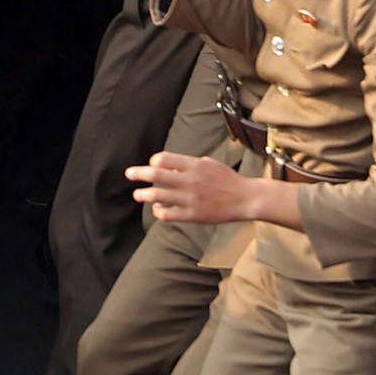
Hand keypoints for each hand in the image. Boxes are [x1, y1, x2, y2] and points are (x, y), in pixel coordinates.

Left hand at [125, 150, 256, 224]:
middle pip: (156, 174)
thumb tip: (168, 165)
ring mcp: (190, 199)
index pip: (164, 159)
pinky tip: (158, 209)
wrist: (246, 198)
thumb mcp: (209, 164)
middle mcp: (190, 181)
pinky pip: (168, 214)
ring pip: (158, 195)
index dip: (154, 161)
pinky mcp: (193, 215)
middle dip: (139, 173)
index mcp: (194, 166)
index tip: (152, 164)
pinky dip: (159, 211)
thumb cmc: (227, 179)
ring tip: (137, 194)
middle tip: (129, 173)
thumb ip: (189, 164)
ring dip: (144, 194)